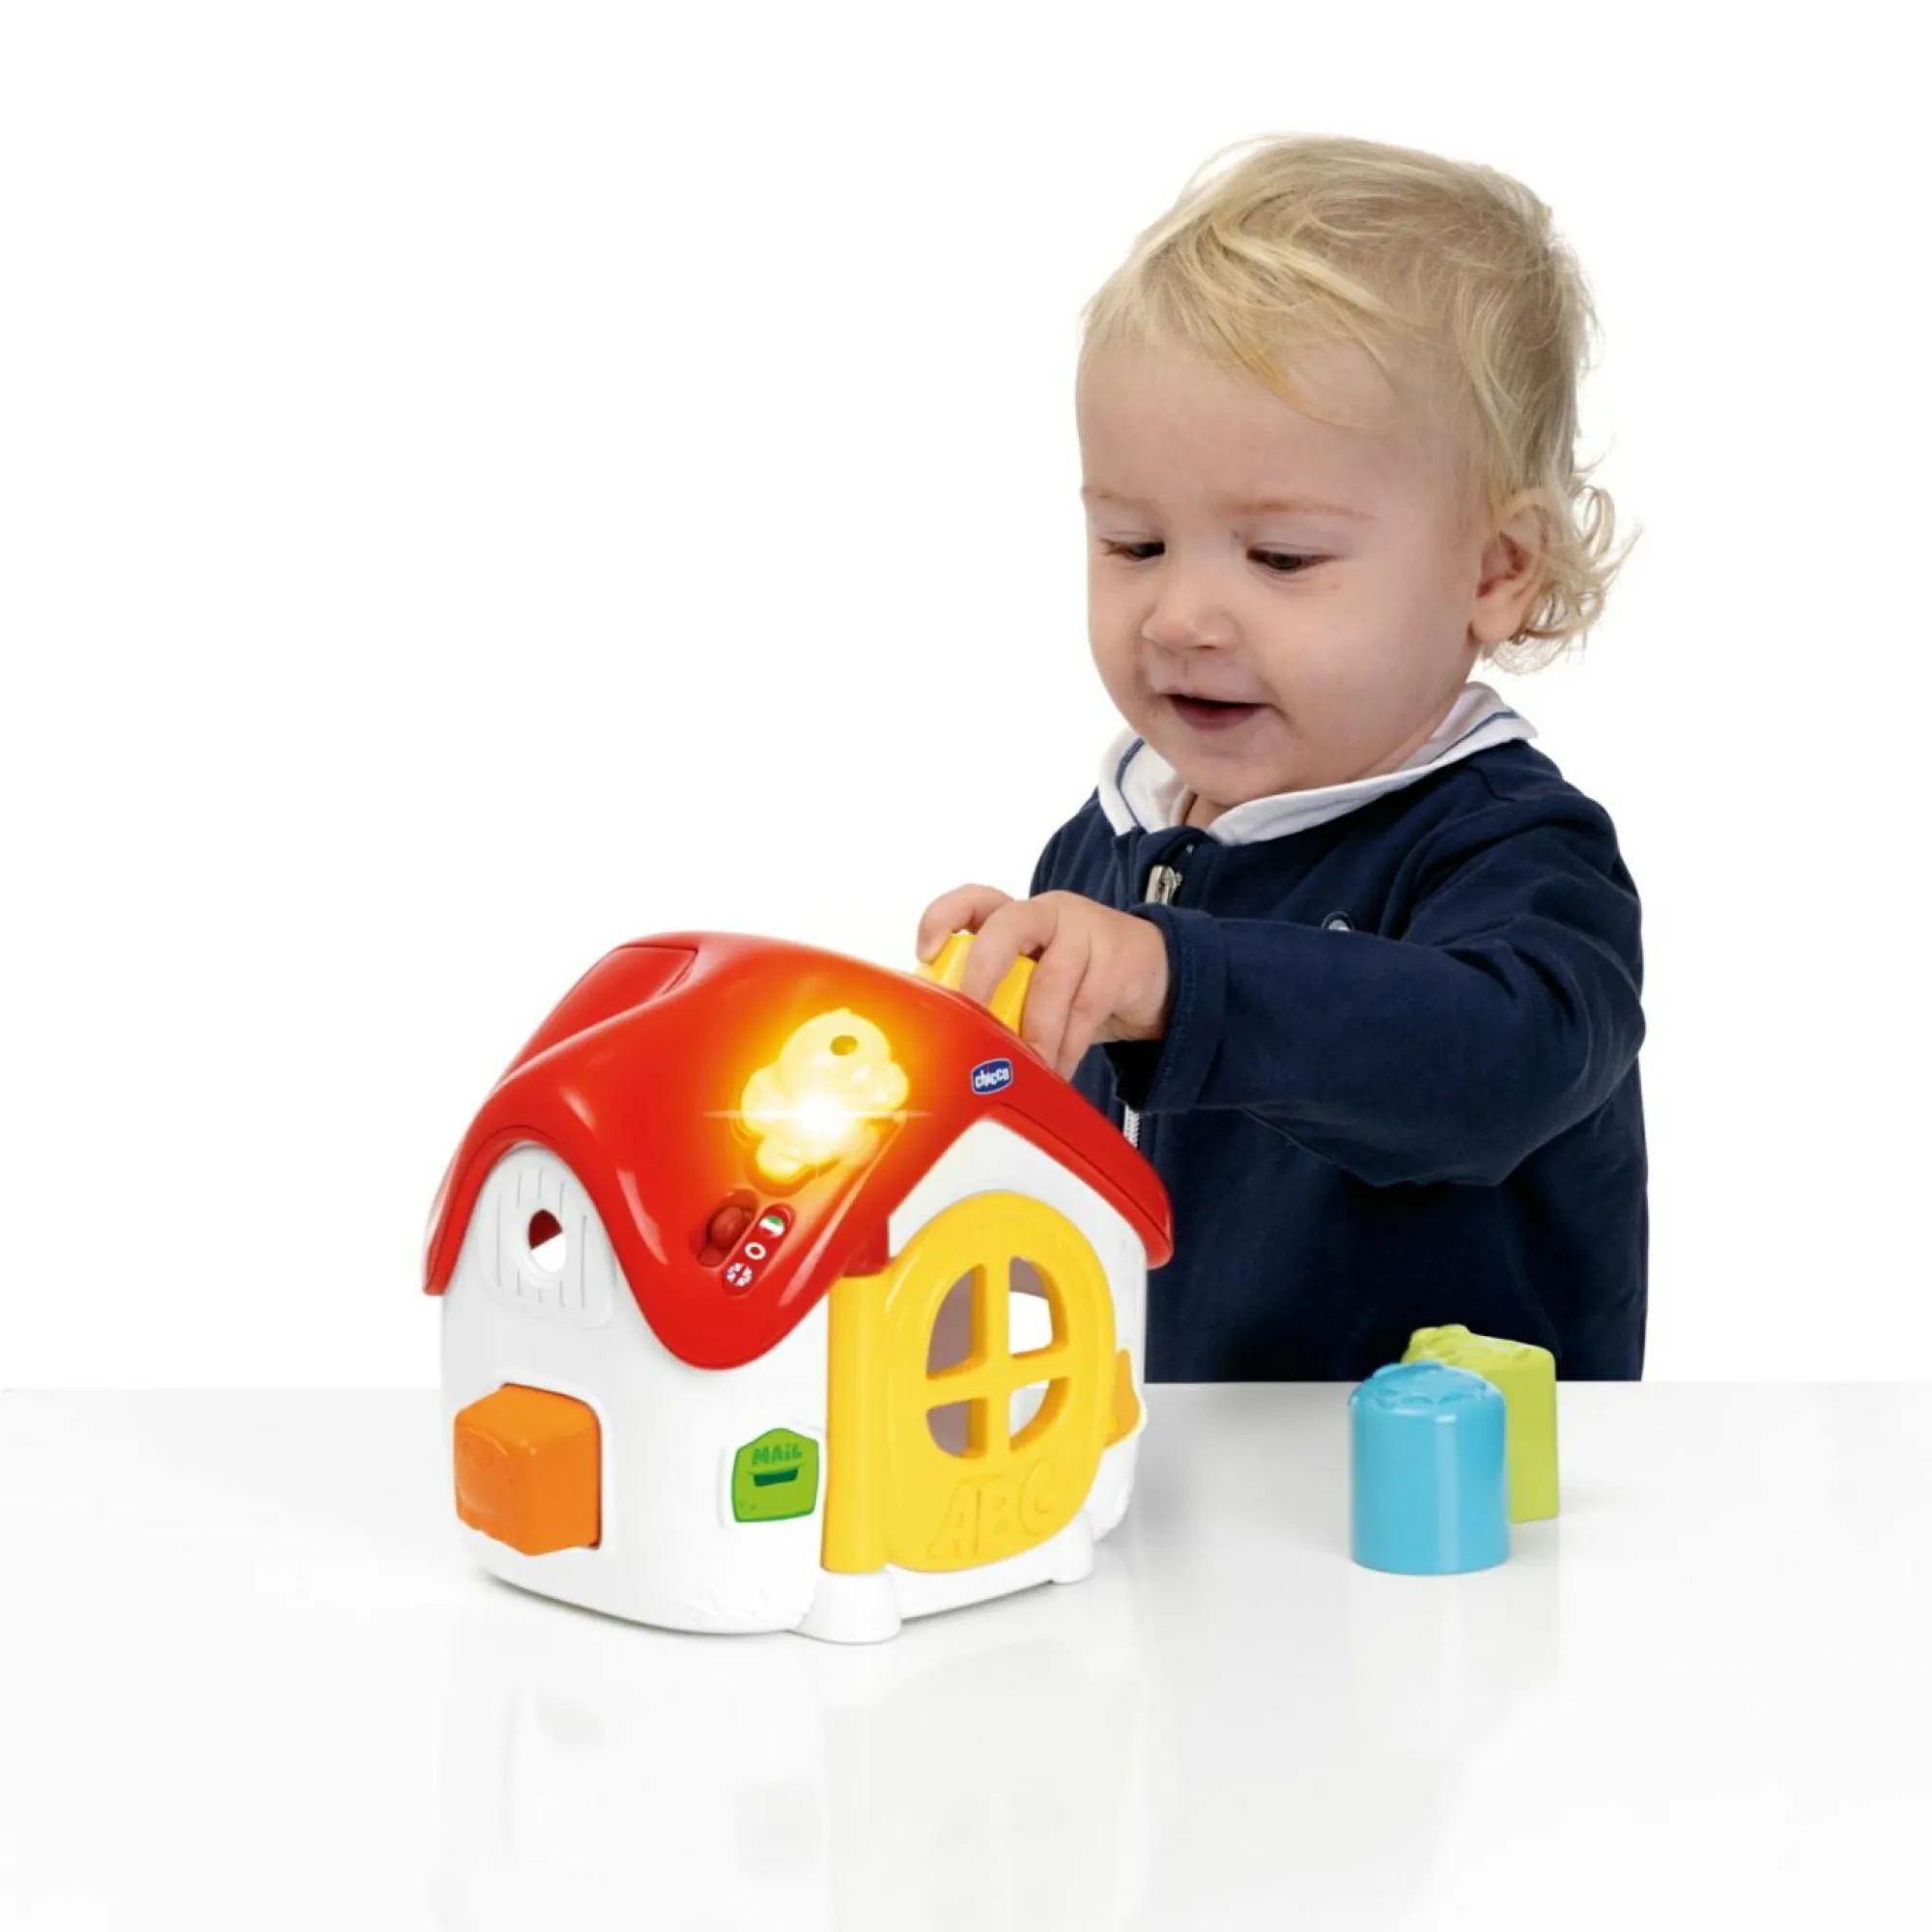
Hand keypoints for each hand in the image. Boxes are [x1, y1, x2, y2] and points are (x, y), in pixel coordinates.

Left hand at [915, 883, 1172, 1080]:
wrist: (1157, 977)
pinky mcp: (1118, 959)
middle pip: (1007, 927)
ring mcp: (1086, 931)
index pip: (975, 900)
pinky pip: (1085, 1009)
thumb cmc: (1081, 981)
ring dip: (1035, 1034)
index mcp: (1018, 916)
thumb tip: (950, 1039)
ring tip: (1025, 1069)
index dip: (944, 918)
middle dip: (982, 975)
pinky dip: (1067, 1048)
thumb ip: (999, 994)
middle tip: (970, 1021)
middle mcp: (1048, 914)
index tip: (925, 952)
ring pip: (1050, 982)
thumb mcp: (1036, 979)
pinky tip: (1057, 1071)